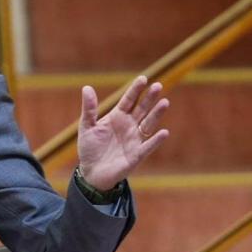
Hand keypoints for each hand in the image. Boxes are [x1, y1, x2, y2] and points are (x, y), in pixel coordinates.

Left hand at [77, 75, 169, 190]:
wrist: (91, 172)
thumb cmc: (90, 148)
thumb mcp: (87, 127)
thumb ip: (89, 109)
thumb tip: (86, 87)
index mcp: (117, 117)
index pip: (128, 100)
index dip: (135, 90)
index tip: (143, 79)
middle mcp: (128, 126)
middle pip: (142, 109)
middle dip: (149, 98)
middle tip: (158, 85)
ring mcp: (134, 139)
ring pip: (148, 124)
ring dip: (156, 114)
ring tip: (165, 102)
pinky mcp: (136, 155)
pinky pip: (148, 146)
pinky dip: (155, 140)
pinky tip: (163, 132)